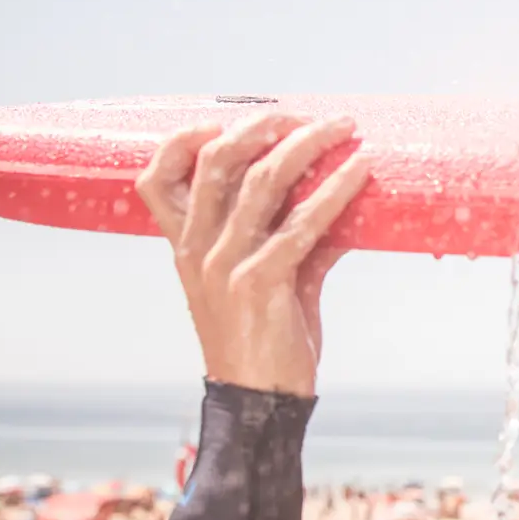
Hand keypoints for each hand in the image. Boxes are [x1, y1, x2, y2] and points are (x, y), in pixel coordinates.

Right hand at [134, 111, 371, 397]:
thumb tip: (332, 202)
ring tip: (343, 128)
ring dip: (308, 145)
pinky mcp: (261, 282)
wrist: (259, 403)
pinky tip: (362, 172)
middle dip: (263, 127)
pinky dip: (337, 190)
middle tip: (306, 116)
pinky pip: (304, 223)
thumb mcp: (264, 282)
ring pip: (262, 181)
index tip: (221, 121)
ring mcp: (226, 264)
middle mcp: (198, 249)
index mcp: (186, 248)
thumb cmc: (263, 342)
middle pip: (218, 162)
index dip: (182, 141)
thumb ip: (288, 240)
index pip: (156, 180)